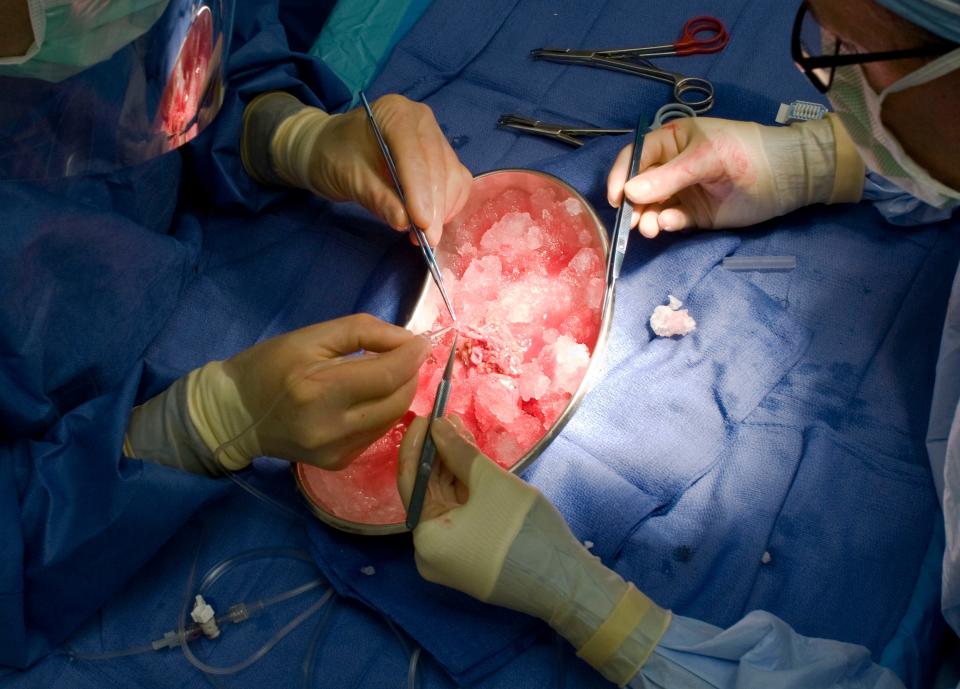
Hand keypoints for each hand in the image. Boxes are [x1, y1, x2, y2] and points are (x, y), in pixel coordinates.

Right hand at [199, 314, 429, 469]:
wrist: (234, 415)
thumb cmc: (269, 365)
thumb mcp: (312, 336)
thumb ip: (364, 332)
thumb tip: (409, 341)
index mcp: (319, 390)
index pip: (388, 374)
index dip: (413, 356)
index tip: (422, 342)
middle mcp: (330, 428)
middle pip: (398, 400)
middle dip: (410, 374)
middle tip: (404, 355)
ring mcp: (336, 451)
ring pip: (393, 419)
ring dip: (399, 392)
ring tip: (386, 373)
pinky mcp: (338, 463)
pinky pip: (378, 433)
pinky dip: (383, 411)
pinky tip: (368, 398)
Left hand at [243, 92, 472, 245]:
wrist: (332, 150)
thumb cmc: (335, 157)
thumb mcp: (348, 177)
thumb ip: (376, 196)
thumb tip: (404, 222)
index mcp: (396, 114)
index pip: (415, 155)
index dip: (420, 191)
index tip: (422, 224)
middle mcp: (422, 121)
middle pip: (439, 167)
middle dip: (434, 207)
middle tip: (426, 240)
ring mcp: (436, 137)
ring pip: (453, 177)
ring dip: (442, 210)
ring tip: (423, 235)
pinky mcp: (443, 157)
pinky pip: (456, 183)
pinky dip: (447, 206)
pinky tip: (431, 222)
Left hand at [396, 415, 670, 685]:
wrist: (565, 581)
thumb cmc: (522, 530)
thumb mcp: (490, 482)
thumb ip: (459, 452)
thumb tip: (436, 425)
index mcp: (425, 540)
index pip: (411, 482)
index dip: (417, 446)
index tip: (424, 415)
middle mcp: (429, 554)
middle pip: (429, 493)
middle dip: (439, 455)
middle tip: (447, 419)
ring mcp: (451, 559)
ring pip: (447, 503)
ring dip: (453, 469)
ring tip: (461, 431)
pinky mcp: (471, 558)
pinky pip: (460, 517)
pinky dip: (466, 490)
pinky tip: (472, 462)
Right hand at [606, 116, 860, 237]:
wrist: (786, 177)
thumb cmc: (745, 153)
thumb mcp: (705, 158)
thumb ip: (667, 177)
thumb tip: (628, 194)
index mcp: (672, 141)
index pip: (636, 156)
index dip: (621, 175)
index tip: (616, 198)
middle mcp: (672, 166)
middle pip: (639, 186)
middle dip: (633, 204)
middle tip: (632, 221)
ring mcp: (683, 191)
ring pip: (653, 207)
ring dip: (647, 218)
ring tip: (651, 229)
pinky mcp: (695, 214)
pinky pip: (672, 220)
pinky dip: (668, 224)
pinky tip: (671, 224)